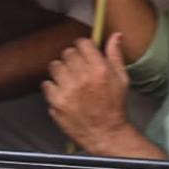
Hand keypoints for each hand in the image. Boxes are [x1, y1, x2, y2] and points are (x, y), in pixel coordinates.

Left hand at [44, 35, 134, 153]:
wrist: (106, 133)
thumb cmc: (115, 106)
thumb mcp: (122, 79)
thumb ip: (115, 55)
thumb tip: (116, 35)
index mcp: (100, 70)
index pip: (82, 44)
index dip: (82, 46)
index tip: (82, 51)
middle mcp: (83, 78)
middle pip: (67, 53)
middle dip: (72, 58)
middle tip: (77, 68)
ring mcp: (68, 91)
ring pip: (55, 66)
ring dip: (61, 71)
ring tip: (68, 80)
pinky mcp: (57, 103)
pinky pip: (46, 84)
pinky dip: (53, 87)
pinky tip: (63, 92)